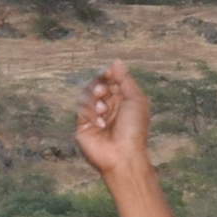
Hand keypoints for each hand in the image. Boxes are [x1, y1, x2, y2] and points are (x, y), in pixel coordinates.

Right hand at [73, 64, 154, 181]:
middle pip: (96, 84)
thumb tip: (115, 61)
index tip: (107, 72)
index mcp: (122, 99)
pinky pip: (80, 109)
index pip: (110, 79)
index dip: (107, 74)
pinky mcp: (82, 125)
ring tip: (103, 109)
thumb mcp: (135, 99)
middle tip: (103, 92)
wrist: (123, 154)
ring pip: (85, 94)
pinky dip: (90, 112)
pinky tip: (100, 123)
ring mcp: (94, 115)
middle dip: (99, 85)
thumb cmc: (134, 128)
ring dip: (93, 98)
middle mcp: (108, 106)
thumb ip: (124, 79)